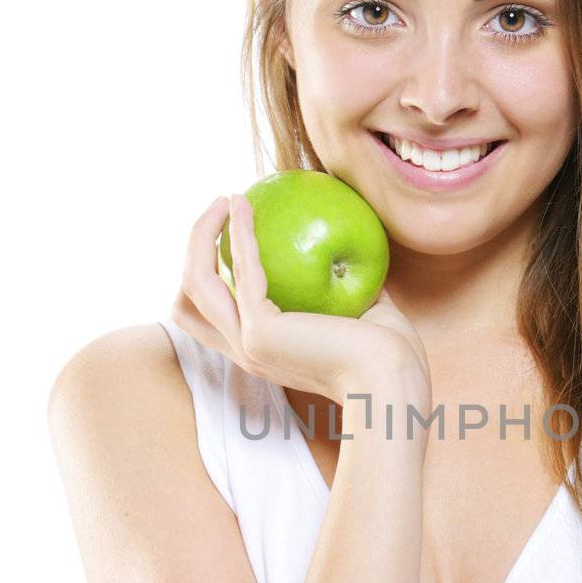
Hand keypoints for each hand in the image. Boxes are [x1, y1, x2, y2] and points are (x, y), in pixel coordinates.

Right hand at [170, 193, 431, 407]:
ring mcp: (249, 345)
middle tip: (219, 210)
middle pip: (187, 301)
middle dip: (193, 251)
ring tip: (225, 200)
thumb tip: (347, 248)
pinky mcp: (262, 332)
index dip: (207, 274)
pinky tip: (242, 203)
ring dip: (202, 236)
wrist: (395, 382)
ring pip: (197, 284)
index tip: (227, 235)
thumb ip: (345, 284)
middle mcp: (246, 352)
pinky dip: (237, 233)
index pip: (209, 318)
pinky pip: (240, 270)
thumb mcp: (361, 311)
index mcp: (263, 351)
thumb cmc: (390, 355)